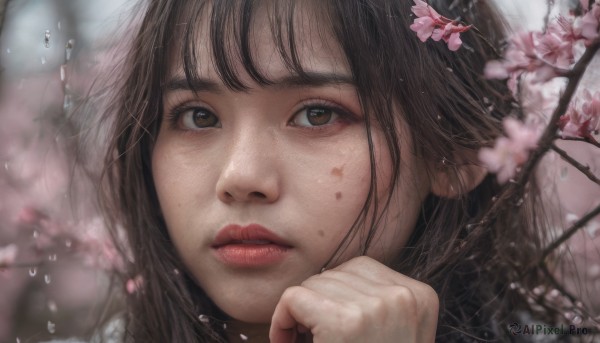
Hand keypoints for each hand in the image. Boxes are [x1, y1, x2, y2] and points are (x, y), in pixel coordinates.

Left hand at [270, 256, 438, 342]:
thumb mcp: (390, 333)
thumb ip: (375, 304)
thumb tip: (329, 276)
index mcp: (420, 296)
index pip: (360, 269)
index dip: (335, 295)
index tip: (329, 327)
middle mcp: (403, 296)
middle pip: (336, 273)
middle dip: (318, 303)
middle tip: (314, 338)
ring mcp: (377, 306)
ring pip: (313, 284)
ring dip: (301, 314)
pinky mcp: (343, 321)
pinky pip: (293, 298)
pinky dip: (280, 321)